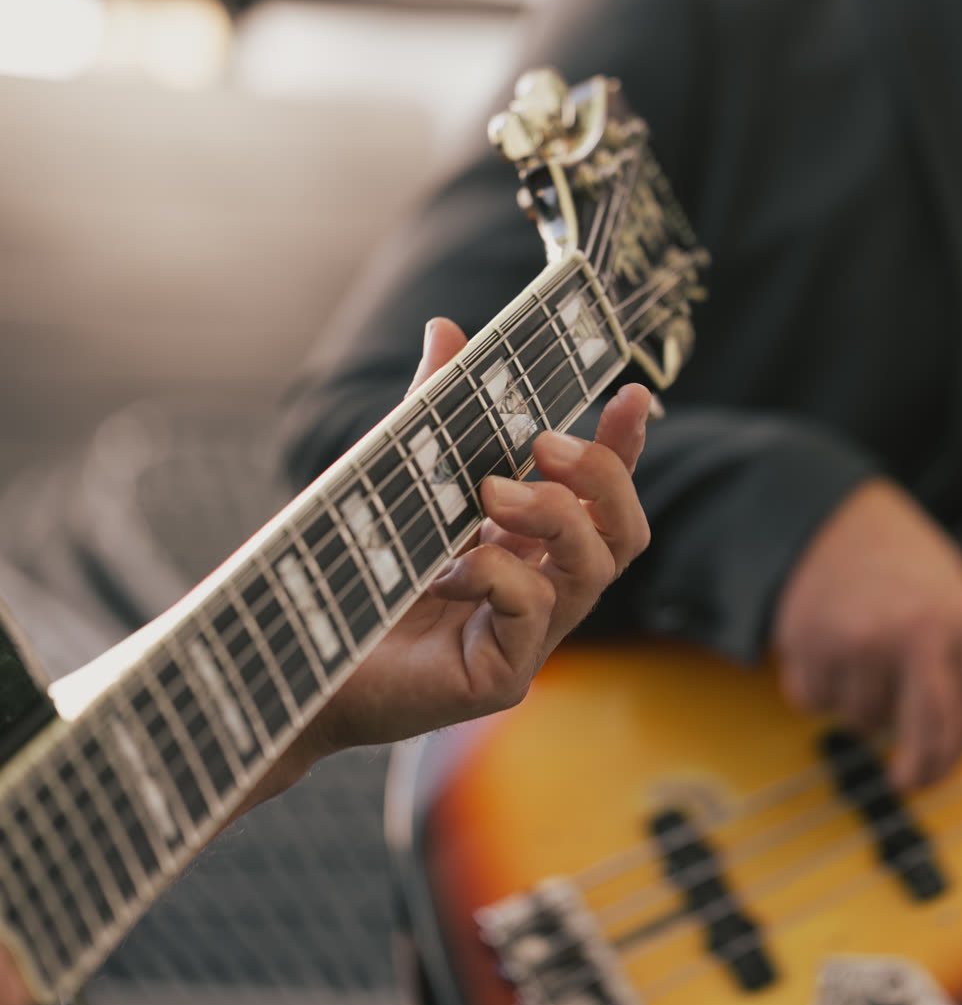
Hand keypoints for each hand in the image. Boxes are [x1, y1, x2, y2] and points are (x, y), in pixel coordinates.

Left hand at [261, 318, 650, 790]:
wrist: (290, 648)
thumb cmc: (347, 569)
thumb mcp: (395, 475)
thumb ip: (431, 410)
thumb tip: (448, 328)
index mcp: (522, 543)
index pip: (598, 495)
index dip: (624, 447)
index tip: (628, 394)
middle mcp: (536, 588)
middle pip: (622, 534)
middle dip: (602, 477)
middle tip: (546, 445)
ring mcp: (524, 638)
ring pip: (592, 571)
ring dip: (554, 516)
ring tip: (491, 492)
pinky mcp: (499, 676)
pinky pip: (534, 613)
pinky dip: (500, 575)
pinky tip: (447, 572)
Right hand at [772, 479, 961, 789]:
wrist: (825, 513)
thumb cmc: (894, 558)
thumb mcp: (950, 594)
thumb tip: (959, 735)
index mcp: (953, 619)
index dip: (953, 753)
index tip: (939, 770)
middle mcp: (906, 632)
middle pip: (920, 731)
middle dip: (917, 769)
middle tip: (906, 782)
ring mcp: (854, 640)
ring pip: (861, 719)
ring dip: (860, 708)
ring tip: (858, 665)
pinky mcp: (806, 642)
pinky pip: (813, 702)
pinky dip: (818, 693)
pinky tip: (825, 658)